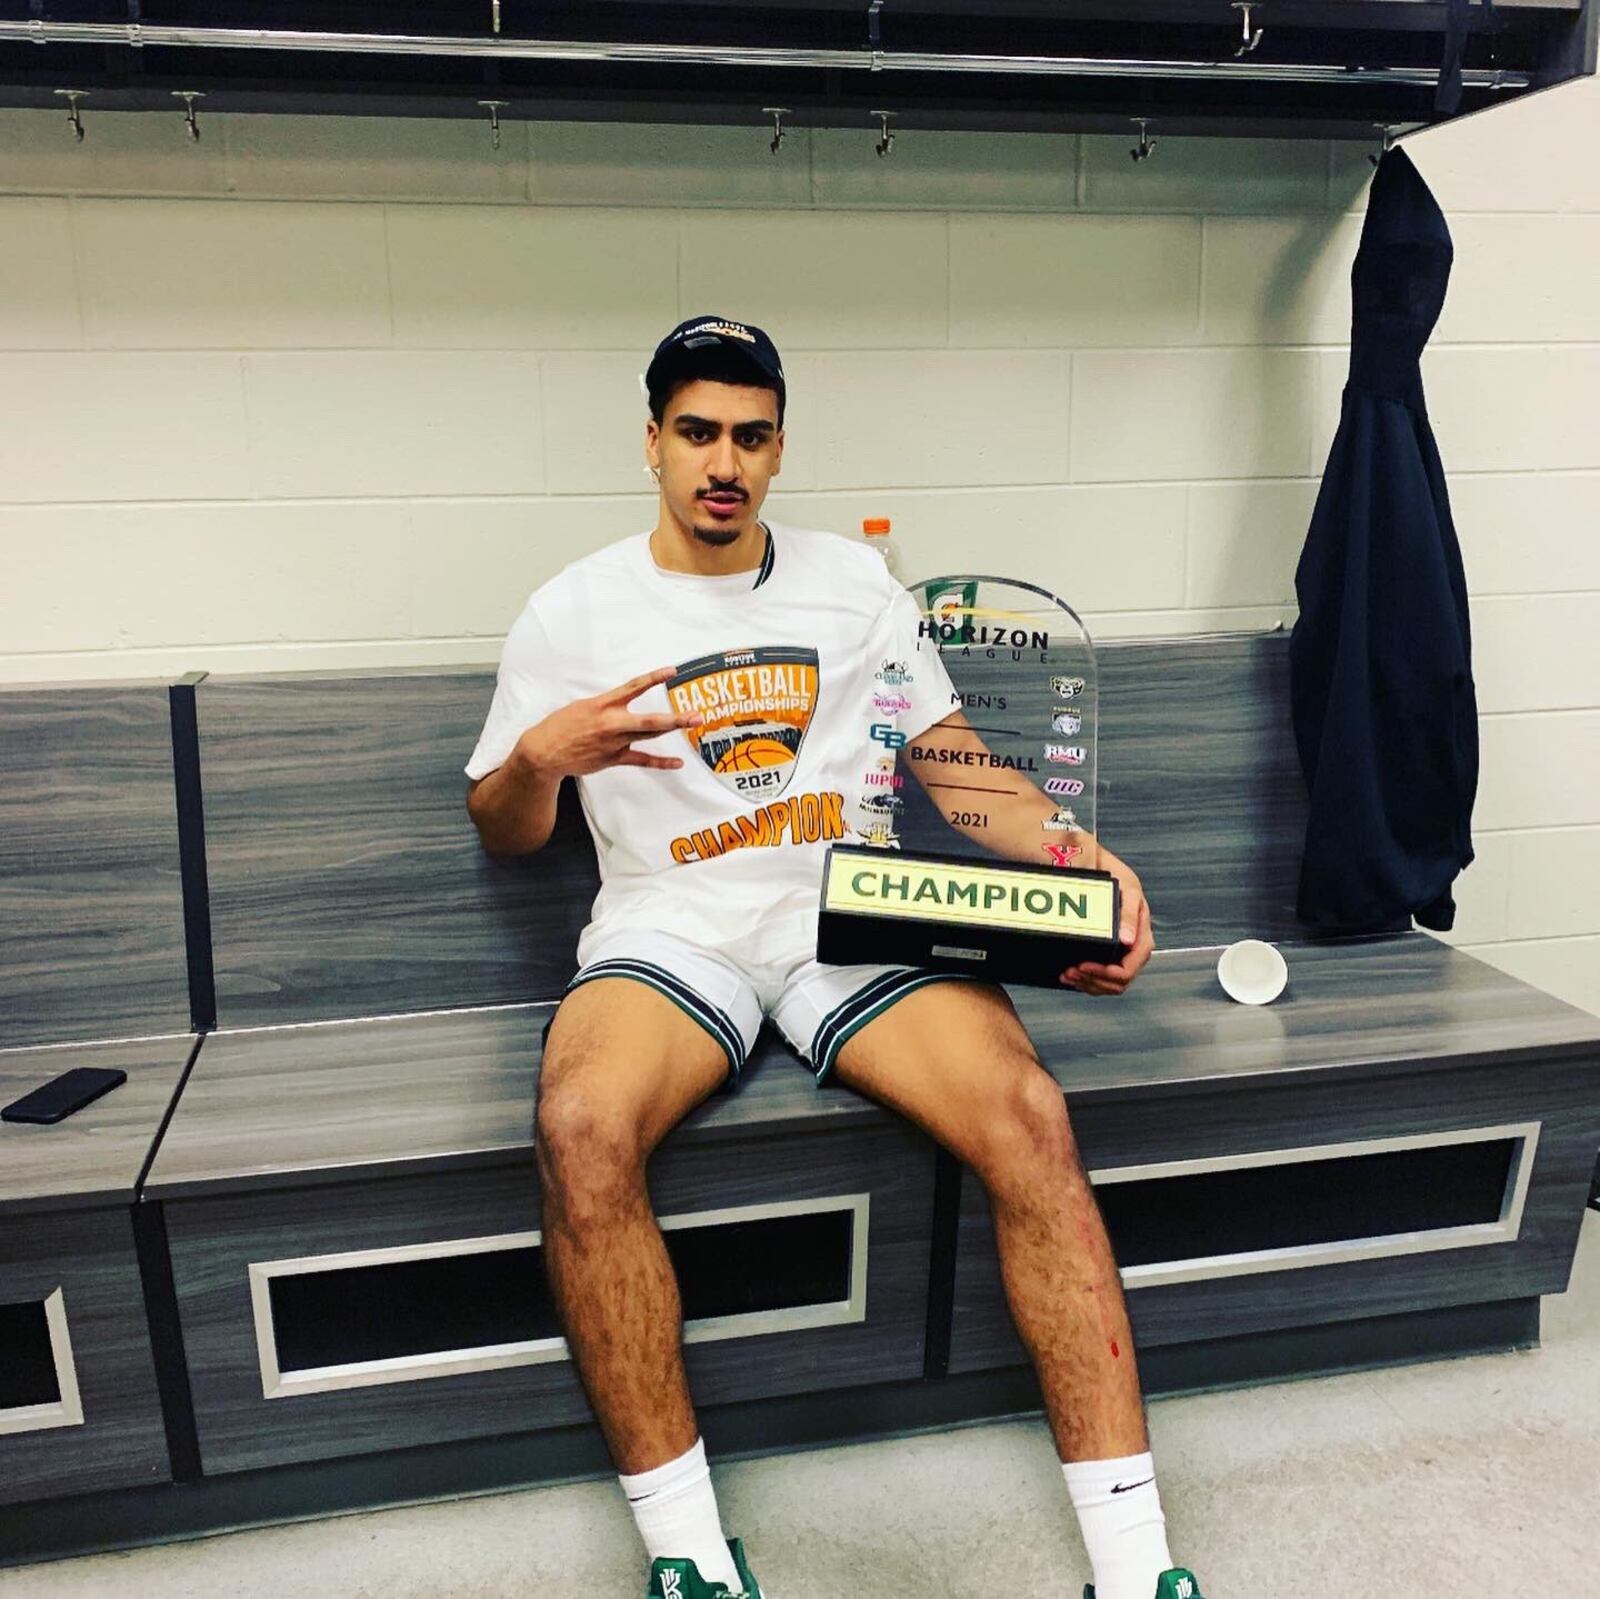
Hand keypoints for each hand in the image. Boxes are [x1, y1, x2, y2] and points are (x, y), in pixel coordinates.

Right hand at [516, 665, 700, 780]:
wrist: (544, 752)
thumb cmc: (561, 726)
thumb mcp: (582, 706)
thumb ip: (606, 705)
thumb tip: (623, 703)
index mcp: (602, 705)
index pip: (633, 687)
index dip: (654, 678)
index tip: (672, 671)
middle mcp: (611, 724)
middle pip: (649, 721)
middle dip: (674, 718)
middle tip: (696, 715)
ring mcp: (614, 743)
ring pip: (648, 737)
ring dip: (671, 729)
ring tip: (692, 724)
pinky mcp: (613, 758)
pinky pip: (641, 760)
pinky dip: (660, 762)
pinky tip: (677, 762)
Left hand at [1060, 859, 1153, 995]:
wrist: (1108, 871)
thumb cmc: (1121, 881)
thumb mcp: (1128, 893)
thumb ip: (1130, 916)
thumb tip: (1128, 941)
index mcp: (1142, 940)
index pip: (1129, 969)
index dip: (1107, 974)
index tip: (1084, 965)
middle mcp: (1133, 952)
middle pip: (1117, 983)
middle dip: (1093, 981)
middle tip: (1070, 971)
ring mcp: (1121, 956)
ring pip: (1107, 985)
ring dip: (1086, 984)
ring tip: (1067, 974)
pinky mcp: (1108, 956)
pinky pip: (1099, 980)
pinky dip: (1084, 982)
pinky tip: (1068, 975)